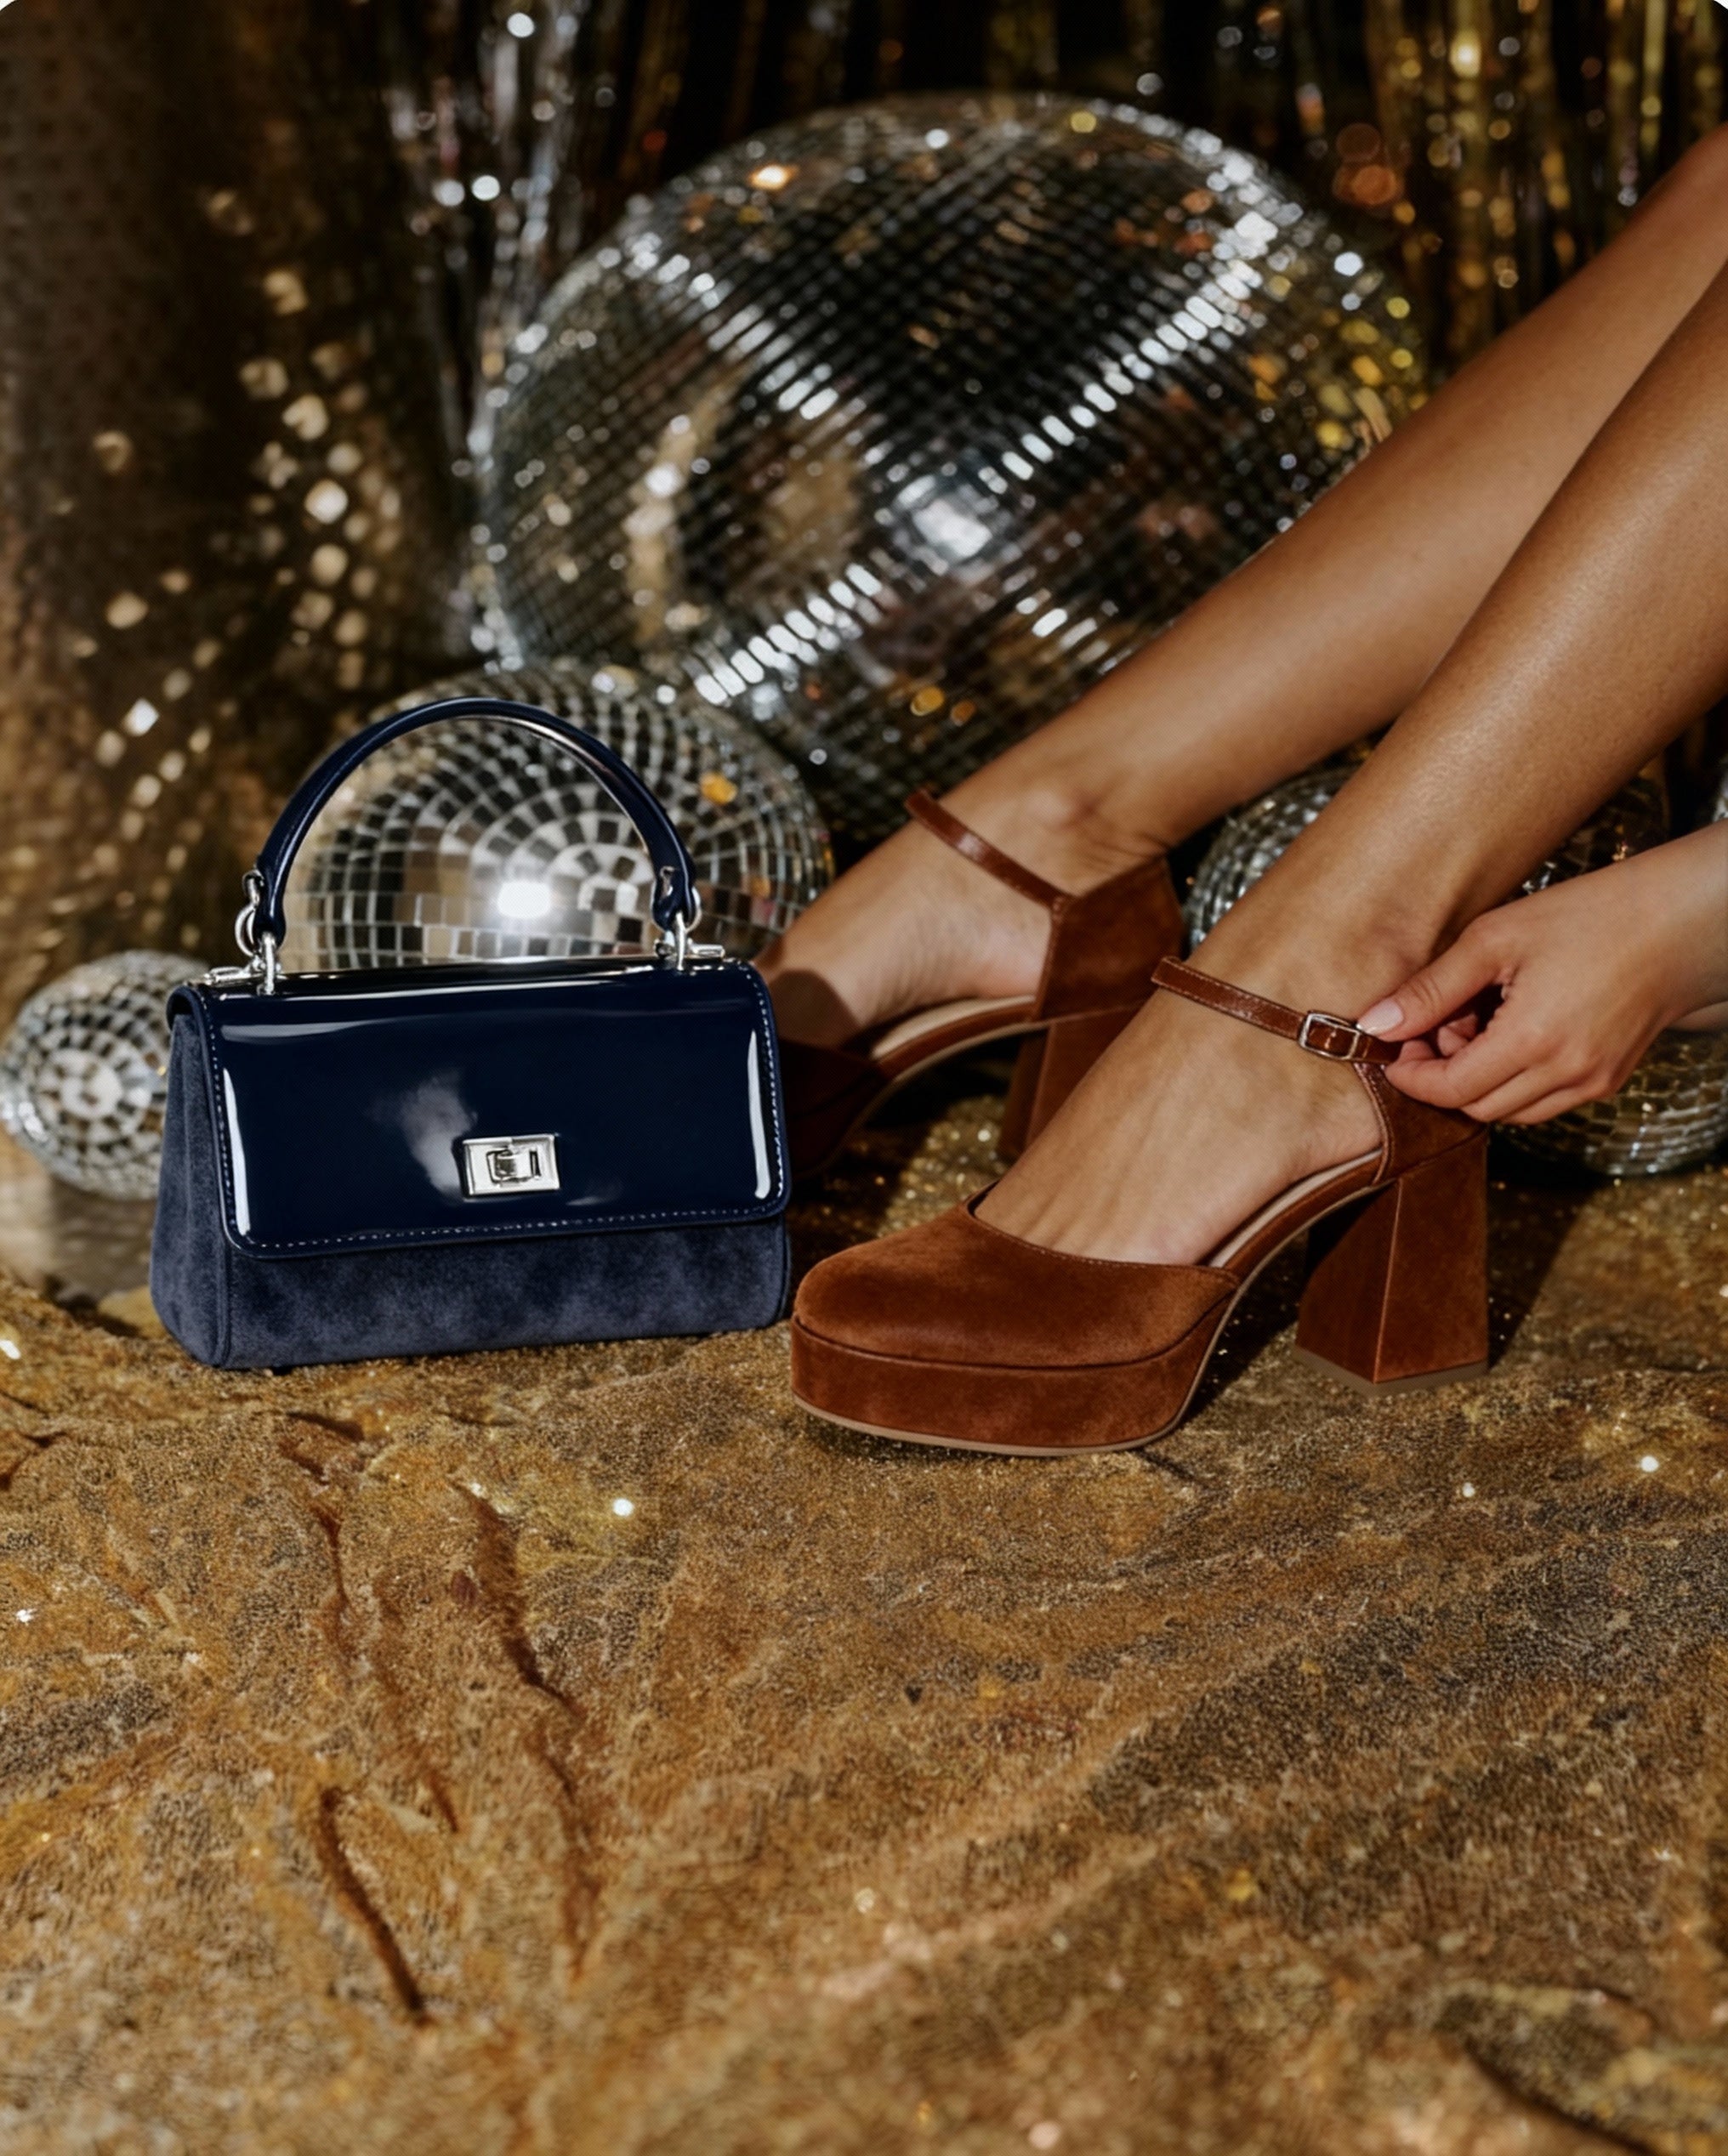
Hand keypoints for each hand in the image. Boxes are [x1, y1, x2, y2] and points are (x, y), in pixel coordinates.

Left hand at [1356, 824, 1727, 1124]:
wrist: (1675, 923)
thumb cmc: (1588, 917)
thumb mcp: (1496, 939)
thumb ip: (1431, 988)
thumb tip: (1376, 1025)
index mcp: (1534, 1041)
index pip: (1450, 1091)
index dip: (1412, 1076)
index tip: (1395, 1047)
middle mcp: (1567, 1075)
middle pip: (1475, 1108)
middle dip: (1442, 1077)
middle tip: (1436, 1026)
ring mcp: (1592, 1084)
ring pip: (1508, 1112)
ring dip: (1477, 1082)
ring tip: (1477, 1023)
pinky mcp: (1607, 1082)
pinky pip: (1542, 1102)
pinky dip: (1513, 1081)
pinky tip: (1512, 1031)